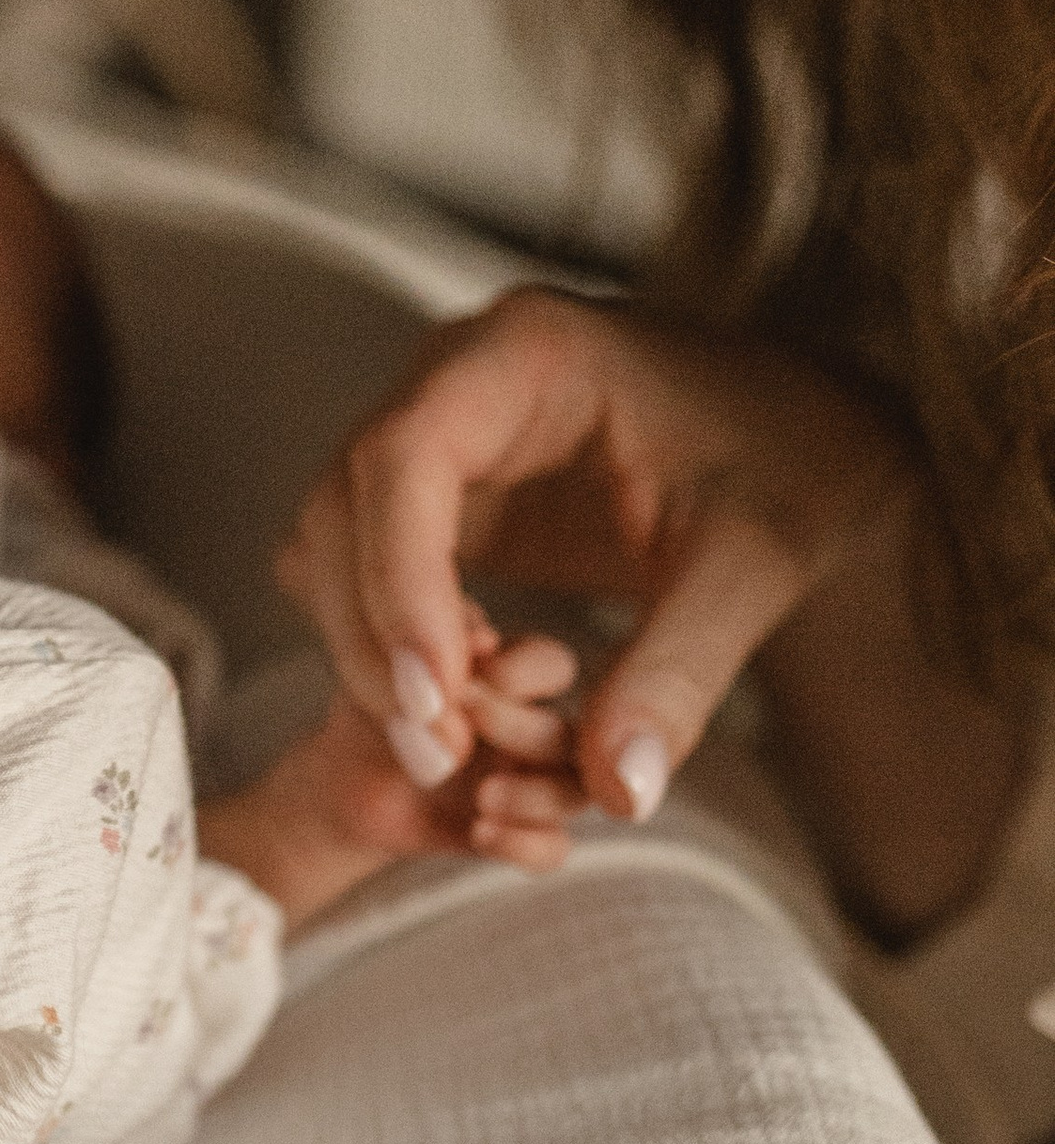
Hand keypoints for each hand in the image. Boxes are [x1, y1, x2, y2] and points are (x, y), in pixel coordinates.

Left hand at [198, 617, 586, 928]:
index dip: (527, 671)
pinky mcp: (515, 831)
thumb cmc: (365, 720)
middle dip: (522, 732)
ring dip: (536, 796)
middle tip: (467, 729)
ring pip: (576, 790)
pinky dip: (525, 844)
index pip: (552, 666)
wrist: (343, 792)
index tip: (473, 682)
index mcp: (505, 680)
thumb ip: (432, 655)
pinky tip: (478, 832)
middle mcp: (528, 727)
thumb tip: (482, 639)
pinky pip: (554, 846)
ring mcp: (527, 782)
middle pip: (572, 732)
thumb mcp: (380, 680)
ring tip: (482, 797)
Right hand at [276, 288, 914, 826]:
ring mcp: (436, 433)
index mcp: (527, 351)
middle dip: (374, 637)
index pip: (407, 457)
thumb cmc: (796, 466)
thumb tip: (618, 792)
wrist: (811, 437)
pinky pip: (365, 569)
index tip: (433, 699)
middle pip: (344, 504)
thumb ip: (680, 675)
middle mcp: (454, 378)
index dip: (398, 581)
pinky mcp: (439, 495)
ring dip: (370, 649)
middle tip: (443, 754)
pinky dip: (392, 642)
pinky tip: (469, 695)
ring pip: (332, 543)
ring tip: (460, 739)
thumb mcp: (753, 568)